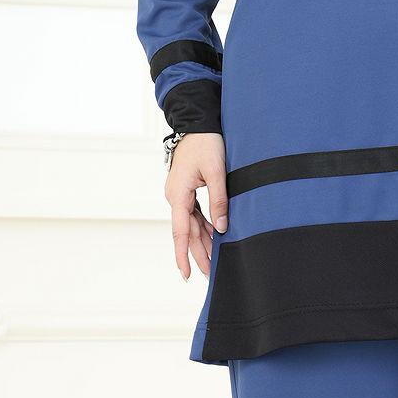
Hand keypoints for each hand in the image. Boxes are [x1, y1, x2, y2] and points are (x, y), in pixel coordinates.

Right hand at [164, 132, 227, 280]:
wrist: (197, 123)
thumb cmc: (206, 143)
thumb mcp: (217, 172)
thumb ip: (219, 200)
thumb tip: (222, 228)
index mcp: (178, 195)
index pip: (180, 232)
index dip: (183, 255)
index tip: (187, 274)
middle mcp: (175, 197)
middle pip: (186, 232)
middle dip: (198, 253)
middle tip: (209, 275)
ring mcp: (180, 194)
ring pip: (191, 224)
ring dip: (202, 241)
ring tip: (214, 261)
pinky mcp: (186, 189)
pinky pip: (194, 213)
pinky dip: (203, 226)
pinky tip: (213, 237)